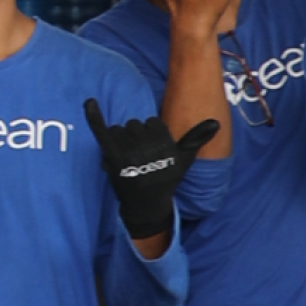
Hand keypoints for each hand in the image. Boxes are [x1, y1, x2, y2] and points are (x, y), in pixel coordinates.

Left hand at [84, 96, 217, 244]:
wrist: (146, 204)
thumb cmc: (166, 178)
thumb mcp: (184, 159)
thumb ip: (196, 138)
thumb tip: (216, 122)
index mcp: (164, 142)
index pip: (151, 122)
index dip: (150, 135)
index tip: (152, 151)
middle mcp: (146, 145)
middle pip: (134, 124)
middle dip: (134, 138)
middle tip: (138, 157)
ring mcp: (128, 151)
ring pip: (118, 129)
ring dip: (119, 141)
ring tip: (126, 159)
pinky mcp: (112, 155)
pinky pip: (101, 131)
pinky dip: (93, 115)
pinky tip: (89, 102)